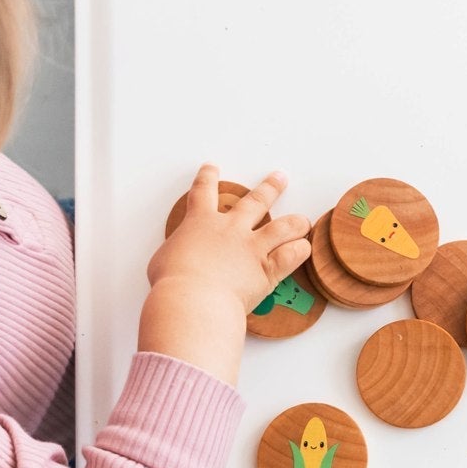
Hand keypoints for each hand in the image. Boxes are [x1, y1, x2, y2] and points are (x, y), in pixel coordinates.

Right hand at [147, 166, 311, 316]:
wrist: (193, 299)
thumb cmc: (172, 283)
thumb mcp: (162, 261)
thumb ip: (176, 254)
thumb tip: (178, 261)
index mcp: (200, 223)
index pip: (202, 192)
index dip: (206, 178)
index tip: (211, 167)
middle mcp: (230, 230)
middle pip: (255, 201)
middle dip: (270, 187)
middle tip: (280, 177)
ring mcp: (251, 248)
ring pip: (283, 227)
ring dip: (295, 222)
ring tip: (303, 220)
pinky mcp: (267, 270)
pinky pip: (291, 255)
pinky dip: (300, 250)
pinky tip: (304, 248)